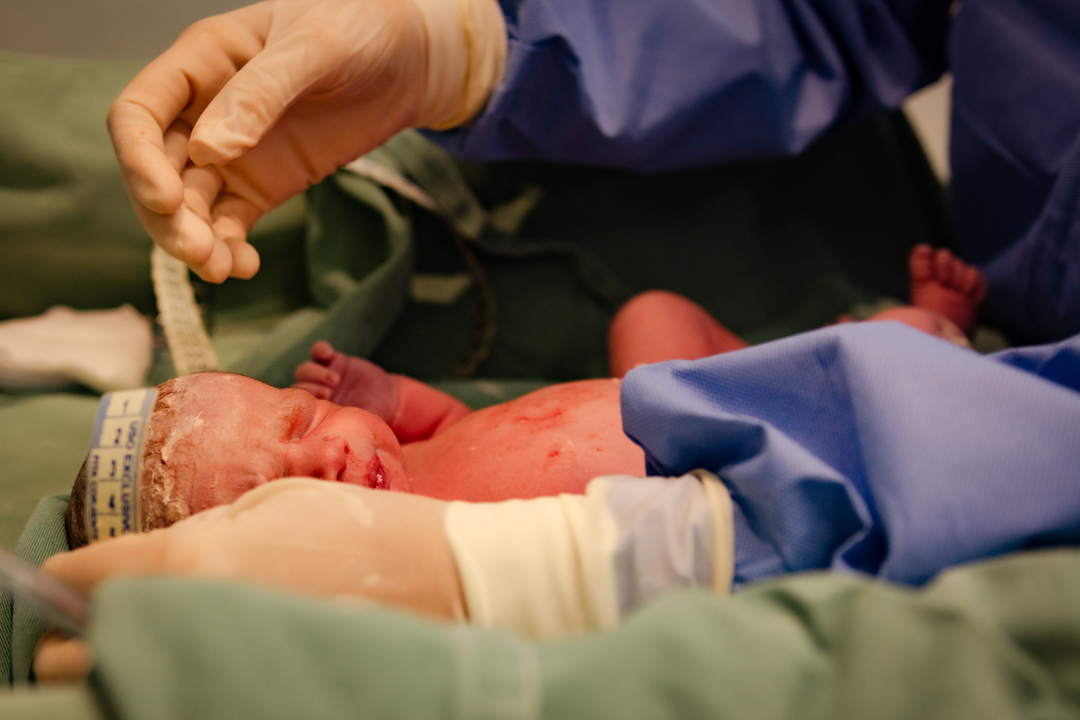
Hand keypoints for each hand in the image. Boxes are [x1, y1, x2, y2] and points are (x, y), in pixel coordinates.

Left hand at [39, 481, 463, 664]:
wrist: (447, 578)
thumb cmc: (368, 528)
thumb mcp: (279, 501)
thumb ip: (201, 529)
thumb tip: (153, 559)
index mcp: (196, 556)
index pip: (74, 580)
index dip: (70, 577)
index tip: (82, 578)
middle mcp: (193, 619)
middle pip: (72, 653)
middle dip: (88, 632)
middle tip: (123, 615)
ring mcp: (221, 671)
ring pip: (123, 683)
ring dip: (131, 660)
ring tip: (175, 634)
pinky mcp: (250, 695)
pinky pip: (186, 695)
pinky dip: (185, 677)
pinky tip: (220, 651)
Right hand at [110, 0, 505, 281]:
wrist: (410, 60)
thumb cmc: (358, 28)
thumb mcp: (313, 47)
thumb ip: (262, 92)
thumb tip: (213, 149)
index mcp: (200, 62)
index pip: (138, 114)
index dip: (139, 161)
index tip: (167, 200)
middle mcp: (203, 110)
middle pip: (156, 171)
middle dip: (168, 217)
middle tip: (200, 252)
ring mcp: (231, 152)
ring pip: (189, 206)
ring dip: (196, 241)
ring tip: (224, 268)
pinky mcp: (262, 184)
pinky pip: (230, 222)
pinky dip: (229, 246)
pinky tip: (244, 265)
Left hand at [293, 340, 398, 419]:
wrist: (387, 401)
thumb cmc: (371, 418)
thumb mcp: (356, 425)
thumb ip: (342, 427)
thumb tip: (333, 444)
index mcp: (316, 411)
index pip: (297, 406)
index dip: (306, 401)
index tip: (325, 400)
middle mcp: (316, 392)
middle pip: (299, 385)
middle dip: (311, 386)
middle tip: (329, 392)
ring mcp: (322, 375)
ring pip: (305, 369)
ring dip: (317, 372)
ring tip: (336, 379)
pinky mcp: (333, 360)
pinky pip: (318, 351)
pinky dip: (320, 350)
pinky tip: (329, 355)